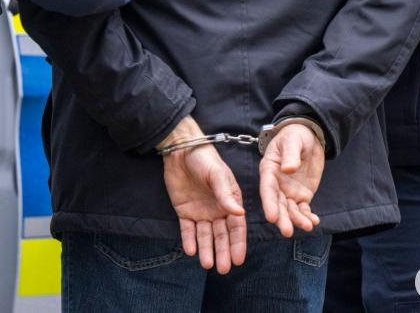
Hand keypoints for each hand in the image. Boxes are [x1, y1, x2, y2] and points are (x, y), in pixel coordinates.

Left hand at [159, 117, 246, 273]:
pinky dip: (189, 240)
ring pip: (205, 236)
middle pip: (221, 235)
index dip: (238, 243)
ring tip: (207, 264)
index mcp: (230, 201)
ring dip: (207, 250)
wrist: (180, 150)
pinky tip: (191, 251)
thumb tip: (239, 214)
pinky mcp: (184, 211)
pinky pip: (187, 230)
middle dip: (223, 252)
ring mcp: (201, 212)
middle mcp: (217, 209)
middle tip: (224, 269)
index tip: (238, 259)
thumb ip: (226, 195)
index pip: (236, 227)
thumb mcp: (217, 175)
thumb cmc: (204, 159)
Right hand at [259, 123, 324, 237]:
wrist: (308, 137)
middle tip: (287, 232)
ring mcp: (288, 191)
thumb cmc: (294, 136)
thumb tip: (288, 169)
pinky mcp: (301, 195)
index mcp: (269, 170)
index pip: (267, 189)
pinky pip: (303, 209)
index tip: (272, 217)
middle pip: (277, 204)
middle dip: (282, 219)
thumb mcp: (292, 141)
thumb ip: (290, 155)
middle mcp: (276, 184)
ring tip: (307, 227)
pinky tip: (313, 222)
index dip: (269, 204)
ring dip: (297, 220)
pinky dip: (307, 216)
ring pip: (290, 210)